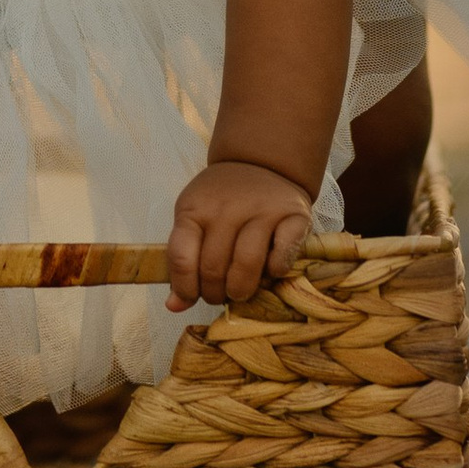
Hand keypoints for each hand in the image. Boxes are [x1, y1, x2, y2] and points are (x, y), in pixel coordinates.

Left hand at [166, 158, 312, 311]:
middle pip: (214, 268)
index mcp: (195, 209)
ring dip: (241, 290)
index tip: (191, 297)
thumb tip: (174, 306)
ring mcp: (263, 210)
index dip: (185, 288)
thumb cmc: (221, 200)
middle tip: (220, 295)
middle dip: (214, 294)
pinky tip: (268, 269)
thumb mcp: (194, 219)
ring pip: (247, 265)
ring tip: (239, 291)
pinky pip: (282, 259)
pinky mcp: (294, 216)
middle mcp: (228, 208)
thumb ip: (183, 260)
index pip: (182, 258)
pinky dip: (274, 273)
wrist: (261, 161)